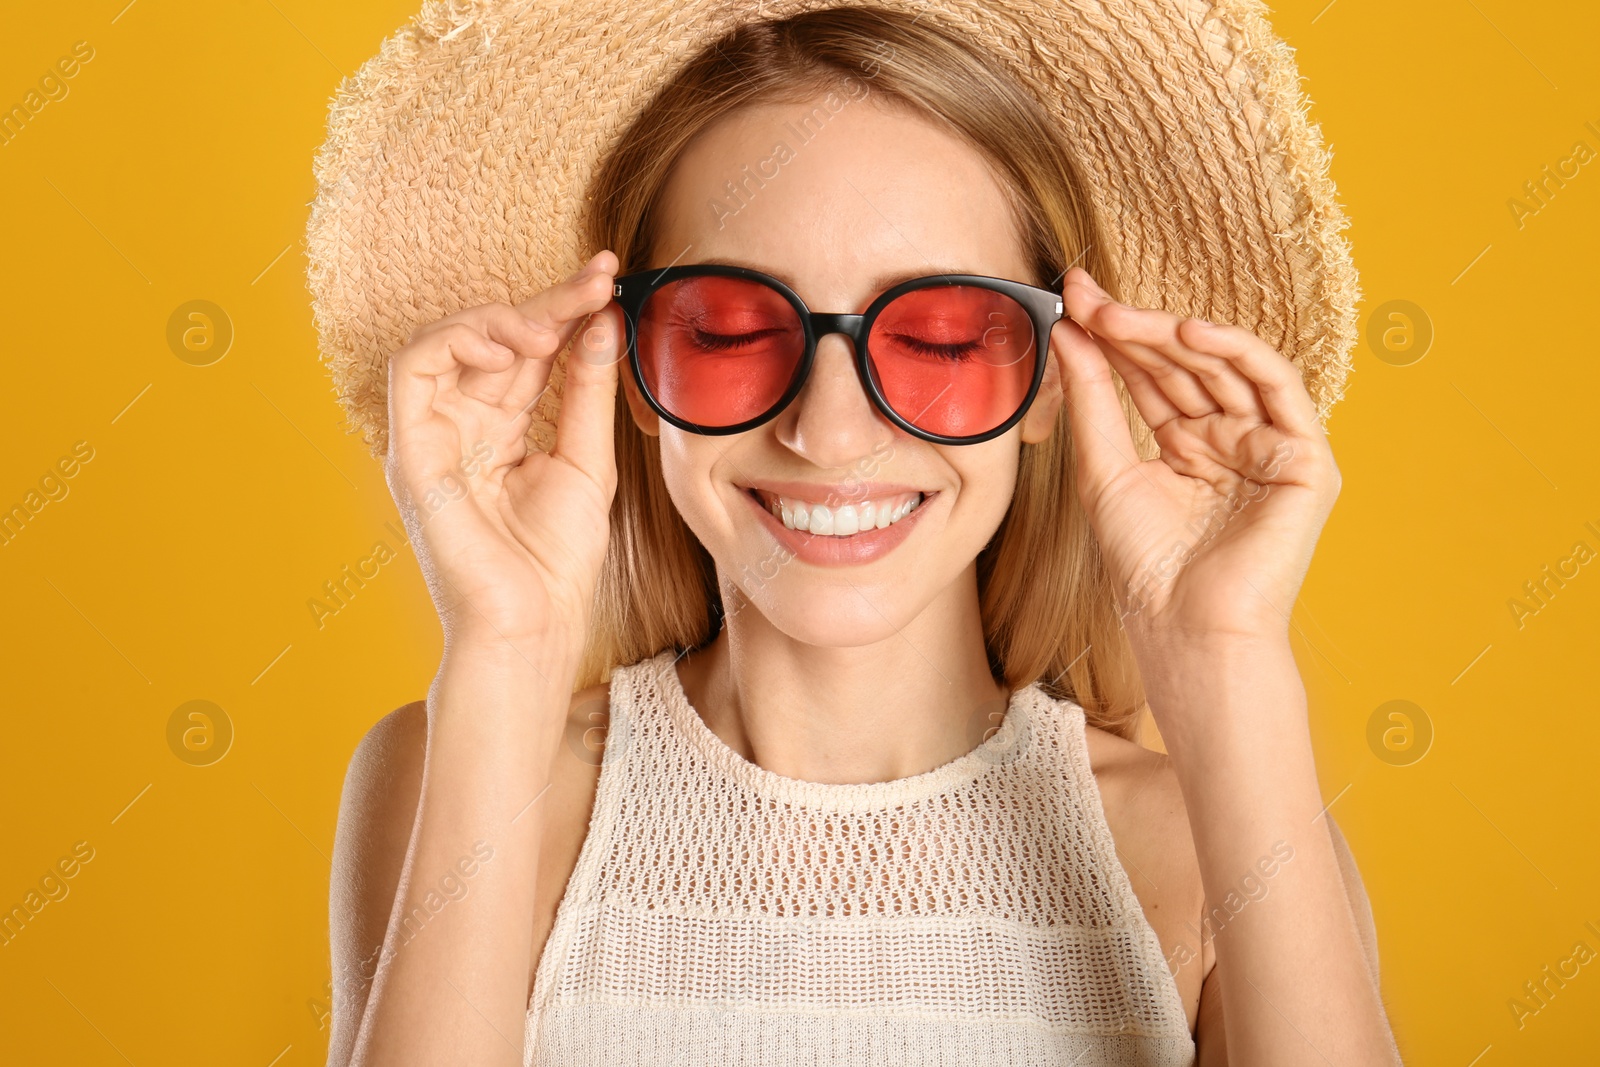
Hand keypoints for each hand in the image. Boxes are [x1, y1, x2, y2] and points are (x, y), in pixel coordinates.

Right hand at [383, 249, 623, 655]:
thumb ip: (588, 391)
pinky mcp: (410, 448)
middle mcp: (464, 425)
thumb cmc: (557, 560)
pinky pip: (412, 366)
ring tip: (552, 324)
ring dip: (503, 316)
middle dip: (548, 301)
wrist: (532, 623)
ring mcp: (434, 435)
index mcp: (506, 430)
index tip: (609, 279)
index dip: (566, 310)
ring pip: (450, 340)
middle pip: (497, 339)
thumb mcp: (589, 460)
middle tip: (596, 278)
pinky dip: (458, 337)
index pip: (531, 352)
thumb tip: (602, 320)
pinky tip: (512, 342)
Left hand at [1052, 268, 1341, 644]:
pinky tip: (1189, 330)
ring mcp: (1271, 446)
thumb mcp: (1104, 470)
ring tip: (1116, 314)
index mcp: (1190, 445)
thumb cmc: (1146, 566)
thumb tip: (1069, 332)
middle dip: (1134, 327)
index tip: (1070, 299)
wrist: (1186, 627)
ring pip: (1224, 367)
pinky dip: (1236, 351)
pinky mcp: (1306, 458)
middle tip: (1085, 297)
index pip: (1151, 375)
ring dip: (1170, 333)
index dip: (1113, 336)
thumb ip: (1092, 400)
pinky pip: (1278, 386)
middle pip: (1183, 365)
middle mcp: (1233, 439)